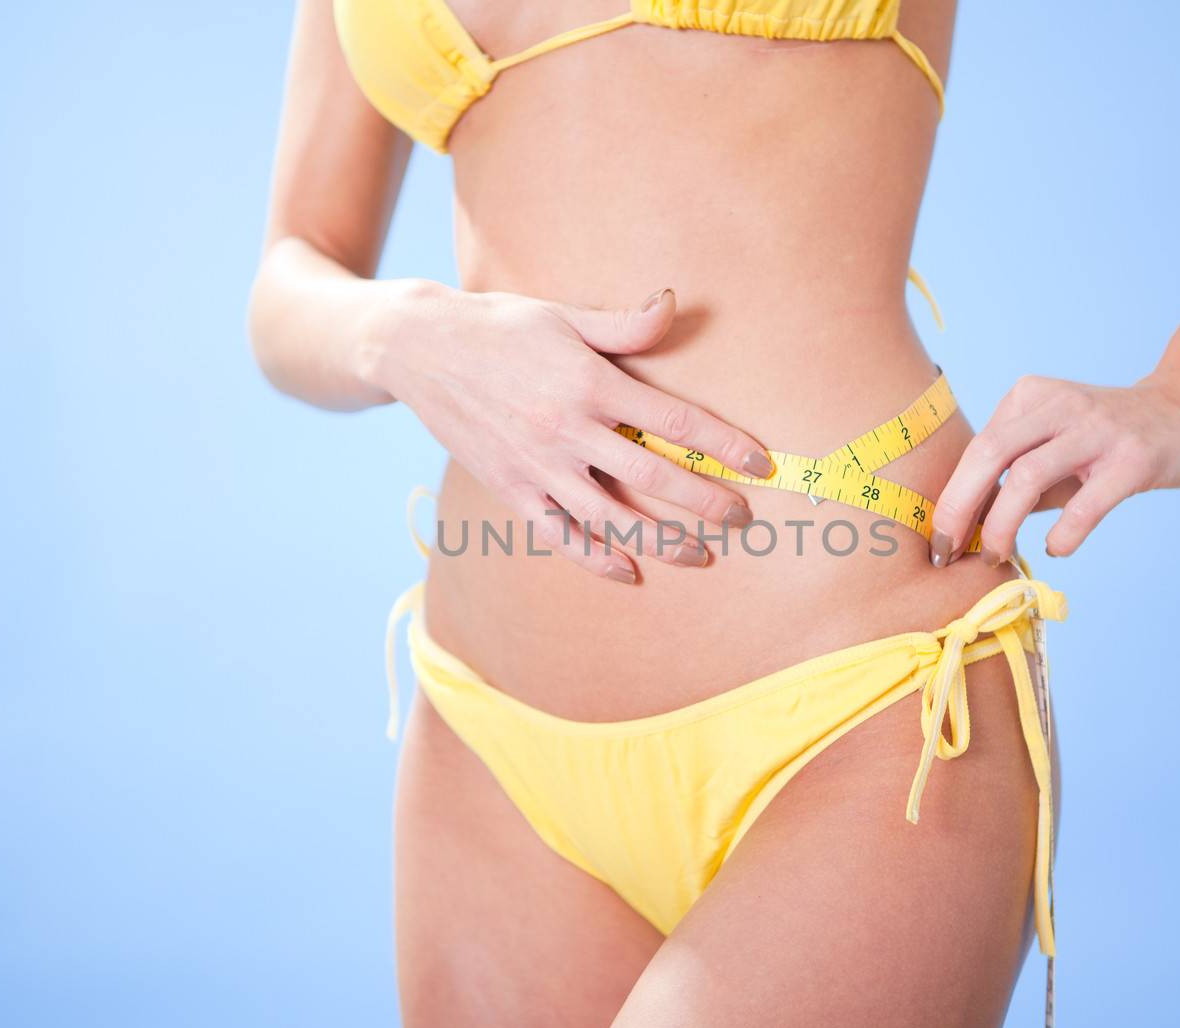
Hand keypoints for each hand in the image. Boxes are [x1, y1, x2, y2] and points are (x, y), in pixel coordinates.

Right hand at [366, 282, 771, 582]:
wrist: (420, 348)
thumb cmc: (500, 326)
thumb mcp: (564, 316)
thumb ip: (624, 325)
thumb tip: (674, 303)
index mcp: (589, 384)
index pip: (673, 423)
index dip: (723, 445)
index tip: (759, 463)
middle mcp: (568, 431)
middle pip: (654, 477)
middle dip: (705, 501)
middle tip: (740, 517)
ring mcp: (539, 466)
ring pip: (612, 517)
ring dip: (661, 541)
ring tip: (699, 555)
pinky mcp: (512, 489)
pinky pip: (560, 534)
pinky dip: (595, 558)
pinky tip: (628, 571)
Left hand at [928, 373, 1179, 565]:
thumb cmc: (1107, 441)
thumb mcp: (1053, 447)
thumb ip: (1013, 480)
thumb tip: (965, 528)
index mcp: (1030, 396)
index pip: (977, 449)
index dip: (950, 496)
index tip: (937, 540)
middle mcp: (1059, 404)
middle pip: (989, 454)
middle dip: (958, 507)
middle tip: (946, 551)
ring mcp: (1098, 429)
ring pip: (1028, 477)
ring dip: (1001, 525)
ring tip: (995, 555)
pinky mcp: (1133, 458)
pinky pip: (1086, 504)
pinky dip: (1063, 534)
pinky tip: (1055, 548)